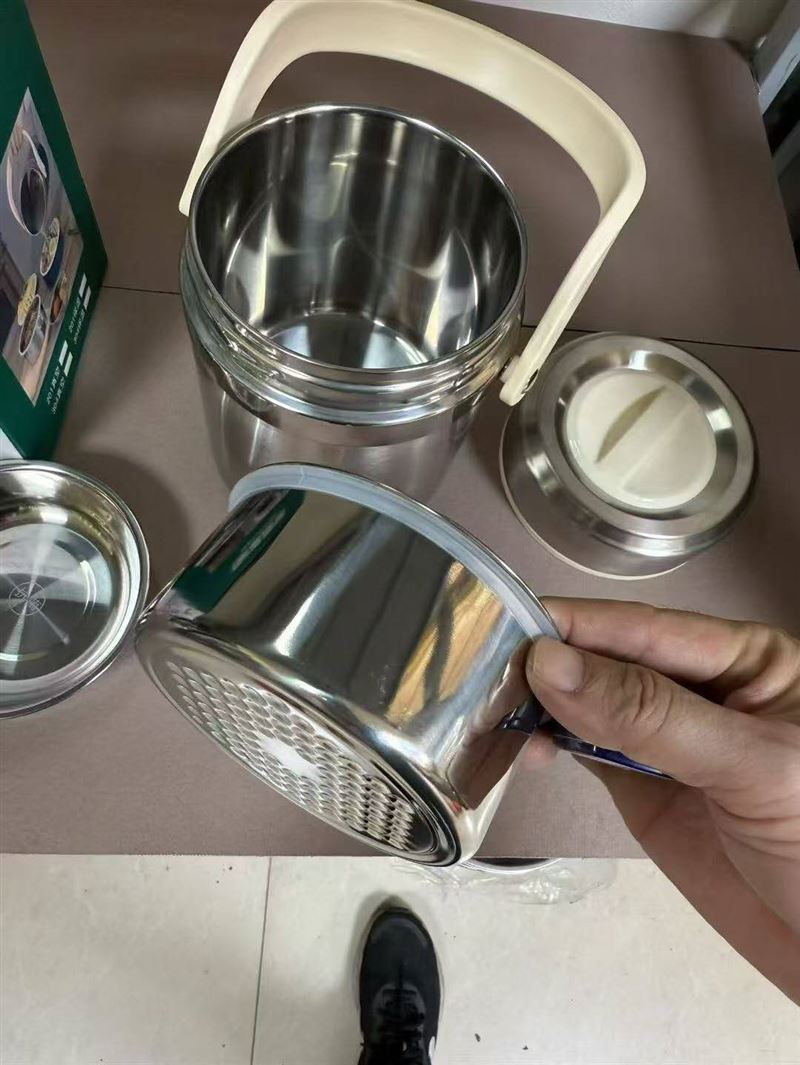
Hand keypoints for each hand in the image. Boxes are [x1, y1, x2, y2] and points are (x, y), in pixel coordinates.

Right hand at [526, 598, 799, 1003]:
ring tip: (490, 710)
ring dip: (542, 703)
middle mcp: (701, 687)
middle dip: (552, 662)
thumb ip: (649, 713)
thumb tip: (549, 663)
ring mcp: (667, 738)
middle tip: (482, 673)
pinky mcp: (642, 786)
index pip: (648, 628)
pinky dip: (549, 744)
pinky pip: (586, 748)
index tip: (509, 626)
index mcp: (745, 658)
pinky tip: (520, 745)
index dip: (578, 626)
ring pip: (590, 702)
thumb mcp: (747, 765)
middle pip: (611, 659)